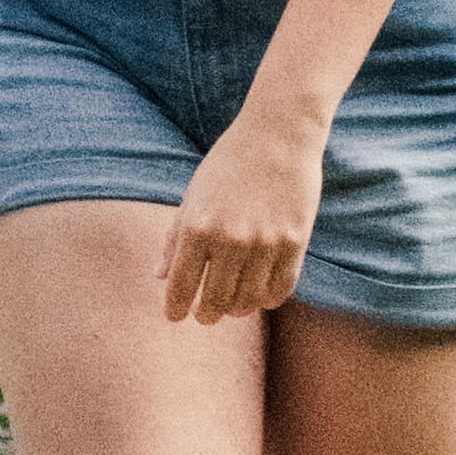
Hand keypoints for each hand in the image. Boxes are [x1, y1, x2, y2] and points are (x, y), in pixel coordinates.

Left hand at [164, 110, 322, 325]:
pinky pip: (281, 289)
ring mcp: (265, 243)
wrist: (277, 137)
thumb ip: (174, 238)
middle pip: (215, 300)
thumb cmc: (227, 165)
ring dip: (237, 310)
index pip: (180, 284)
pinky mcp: (295, 243)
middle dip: (206, 315)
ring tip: (231, 307)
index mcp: (197, 227)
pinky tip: (260, 298)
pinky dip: (268, 300)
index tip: (174, 317)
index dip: (175, 308)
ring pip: (249, 301)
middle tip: (203, 317)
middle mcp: (230, 240)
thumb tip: (159, 277)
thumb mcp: (192, 197)